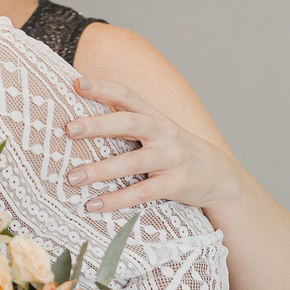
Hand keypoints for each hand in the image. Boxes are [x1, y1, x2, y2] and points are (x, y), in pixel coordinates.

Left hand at [64, 78, 241, 214]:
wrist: (220, 176)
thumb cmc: (175, 151)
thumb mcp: (157, 130)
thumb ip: (127, 122)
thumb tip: (83, 118)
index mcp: (154, 116)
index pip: (127, 95)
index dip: (103, 88)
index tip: (78, 84)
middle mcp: (163, 133)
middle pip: (129, 124)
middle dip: (98, 125)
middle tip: (69, 129)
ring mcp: (171, 158)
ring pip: (132, 162)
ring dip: (100, 170)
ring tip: (72, 177)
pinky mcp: (175, 184)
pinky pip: (142, 193)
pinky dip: (116, 199)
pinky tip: (93, 204)